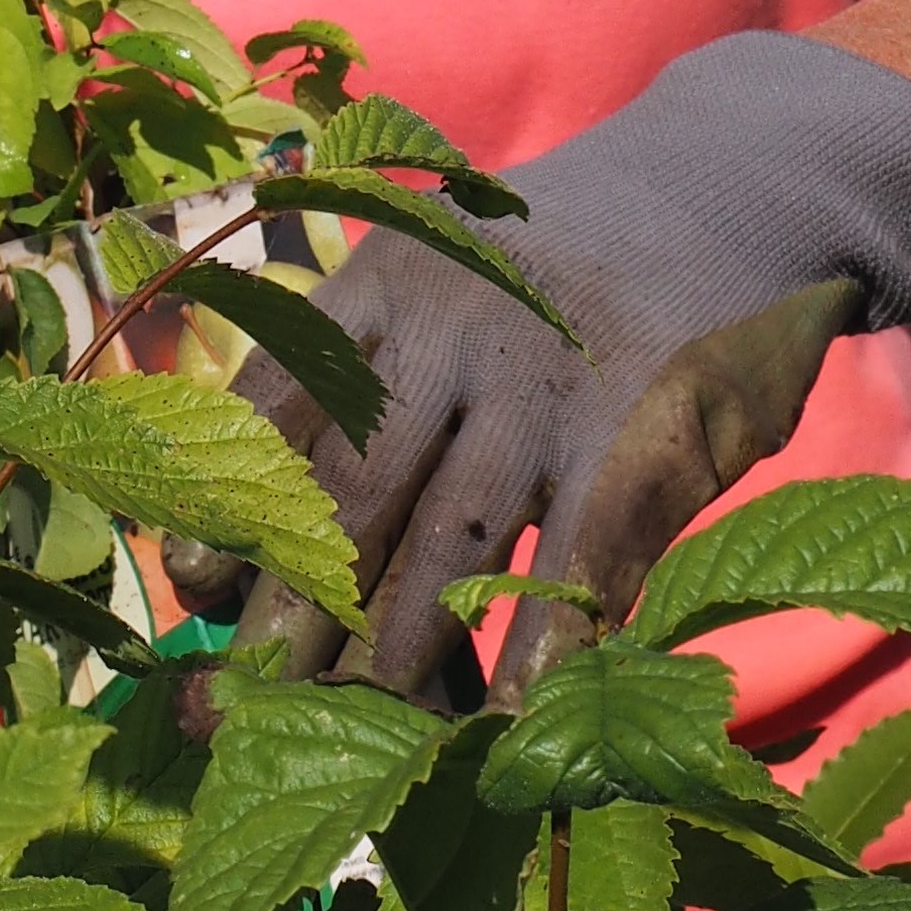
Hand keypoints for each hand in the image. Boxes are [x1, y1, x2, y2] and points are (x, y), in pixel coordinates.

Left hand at [220, 33, 910, 695]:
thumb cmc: (549, 267)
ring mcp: (548, 382)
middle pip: (352, 486)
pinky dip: (540, 641)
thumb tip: (242, 505)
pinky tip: (506, 716)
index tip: (188, 586)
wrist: (723, 183)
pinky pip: (578, 556)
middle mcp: (454, 327)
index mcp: (384, 281)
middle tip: (251, 694)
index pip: (281, 399)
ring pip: (453, 535)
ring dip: (400, 641)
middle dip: (297, 600)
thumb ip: (350, 362)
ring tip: (358, 727)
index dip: (229, 499)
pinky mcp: (642, 430)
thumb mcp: (436, 268)